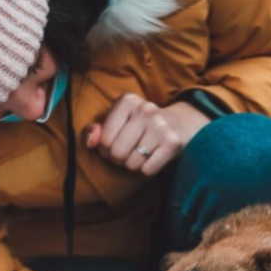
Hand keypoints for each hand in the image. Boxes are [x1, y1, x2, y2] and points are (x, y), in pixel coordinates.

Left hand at [85, 95, 210, 176]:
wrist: (180, 124)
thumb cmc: (142, 127)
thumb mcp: (118, 122)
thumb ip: (98, 131)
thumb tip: (90, 141)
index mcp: (127, 101)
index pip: (104, 140)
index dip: (107, 149)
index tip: (118, 143)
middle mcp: (145, 109)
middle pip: (117, 153)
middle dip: (120, 159)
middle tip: (130, 152)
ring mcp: (160, 125)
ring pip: (132, 163)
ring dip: (135, 165)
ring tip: (143, 154)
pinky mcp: (172, 142)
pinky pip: (148, 170)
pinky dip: (148, 169)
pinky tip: (154, 158)